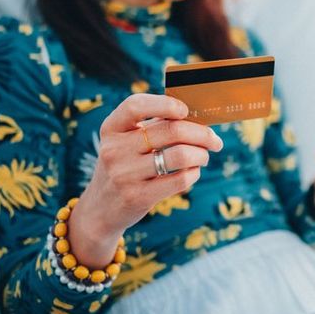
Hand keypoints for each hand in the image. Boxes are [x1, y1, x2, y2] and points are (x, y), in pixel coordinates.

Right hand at [68, 93, 222, 264]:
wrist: (101, 209)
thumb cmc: (124, 166)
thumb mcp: (126, 142)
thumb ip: (153, 126)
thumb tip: (196, 115)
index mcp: (111, 128)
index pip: (135, 106)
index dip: (165, 104)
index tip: (185, 110)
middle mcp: (114, 149)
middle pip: (171, 131)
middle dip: (202, 134)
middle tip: (214, 140)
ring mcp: (124, 174)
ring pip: (181, 155)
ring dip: (201, 155)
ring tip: (204, 157)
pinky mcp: (137, 196)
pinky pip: (180, 179)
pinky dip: (194, 173)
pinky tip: (193, 172)